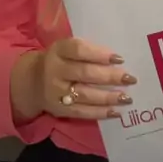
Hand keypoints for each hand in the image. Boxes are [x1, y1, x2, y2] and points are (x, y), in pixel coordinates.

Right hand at [10, 38, 136, 122]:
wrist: (32, 82)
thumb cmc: (61, 61)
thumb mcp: (66, 48)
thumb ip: (87, 50)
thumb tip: (118, 59)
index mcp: (59, 50)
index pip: (79, 50)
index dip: (99, 54)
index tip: (120, 58)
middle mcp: (55, 70)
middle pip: (85, 73)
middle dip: (110, 77)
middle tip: (130, 79)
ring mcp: (56, 92)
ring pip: (85, 95)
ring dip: (108, 97)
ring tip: (127, 98)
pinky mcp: (59, 110)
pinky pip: (82, 112)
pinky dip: (100, 113)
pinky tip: (116, 112)